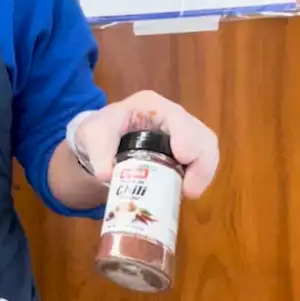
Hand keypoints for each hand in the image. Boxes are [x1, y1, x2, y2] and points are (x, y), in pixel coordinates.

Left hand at [76, 90, 218, 198]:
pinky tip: (186, 191)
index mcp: (152, 106)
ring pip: (207, 151)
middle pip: (201, 135)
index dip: (186, 136)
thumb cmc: (99, 131)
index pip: (177, 117)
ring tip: (189, 193)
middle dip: (202, 162)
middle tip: (190, 189)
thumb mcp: (92, 135)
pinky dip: (199, 179)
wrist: (100, 143)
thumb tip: (105, 175)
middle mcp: (173, 118)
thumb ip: (98, 151)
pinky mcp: (186, 153)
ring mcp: (183, 135)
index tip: (183, 157)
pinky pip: (202, 164)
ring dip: (203, 173)